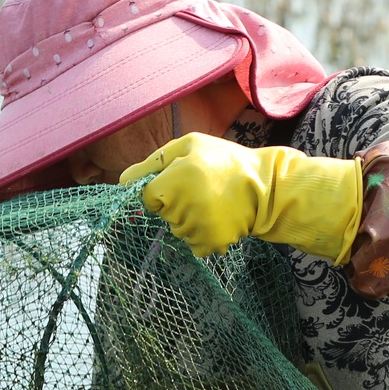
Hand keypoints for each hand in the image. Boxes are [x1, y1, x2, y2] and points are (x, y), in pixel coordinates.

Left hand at [120, 133, 362, 262]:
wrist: (266, 188)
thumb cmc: (225, 161)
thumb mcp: (190, 145)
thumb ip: (153, 162)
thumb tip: (122, 181)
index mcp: (174, 181)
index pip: (147, 198)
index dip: (161, 191)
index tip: (180, 183)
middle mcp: (182, 207)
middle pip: (163, 215)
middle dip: (176, 204)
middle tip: (202, 190)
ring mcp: (196, 228)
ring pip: (177, 230)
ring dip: (189, 219)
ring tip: (213, 204)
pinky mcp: (208, 244)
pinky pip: (192, 244)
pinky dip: (201, 235)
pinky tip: (218, 218)